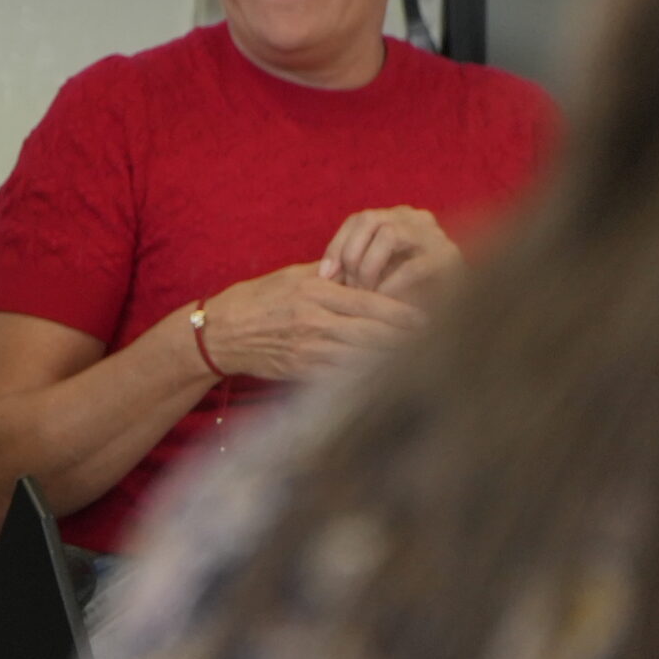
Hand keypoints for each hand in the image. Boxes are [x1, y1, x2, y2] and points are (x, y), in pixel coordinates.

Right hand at [199, 263, 426, 381]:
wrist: (221, 331)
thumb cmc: (258, 298)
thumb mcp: (292, 278)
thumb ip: (330, 278)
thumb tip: (366, 278)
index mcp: (315, 293)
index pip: (370, 303)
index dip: (403, 313)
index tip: (429, 318)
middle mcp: (314, 321)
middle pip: (373, 332)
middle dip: (407, 339)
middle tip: (437, 342)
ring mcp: (309, 349)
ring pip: (363, 357)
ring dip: (392, 361)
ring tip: (419, 362)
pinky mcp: (303, 370)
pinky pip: (343, 377)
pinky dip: (367, 379)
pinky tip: (386, 379)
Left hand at [319, 205, 461, 306]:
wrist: (460, 319)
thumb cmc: (411, 297)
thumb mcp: (378, 276)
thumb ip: (355, 270)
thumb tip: (321, 275)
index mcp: (400, 218)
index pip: (360, 219)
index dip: (337, 245)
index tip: (324, 276)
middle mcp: (418, 219)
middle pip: (371, 219)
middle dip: (352, 254)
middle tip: (346, 287)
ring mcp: (437, 236)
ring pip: (390, 233)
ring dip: (370, 265)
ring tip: (364, 293)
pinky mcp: (452, 261)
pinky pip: (413, 266)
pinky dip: (392, 284)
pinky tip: (383, 300)